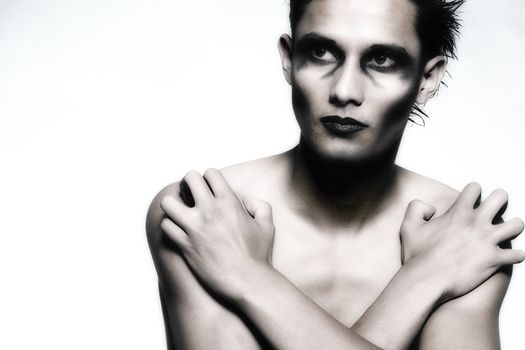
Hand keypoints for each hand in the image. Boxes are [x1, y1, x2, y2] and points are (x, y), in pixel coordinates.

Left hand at [159, 168, 274, 299]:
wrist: (249, 282)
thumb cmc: (259, 255)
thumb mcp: (267, 225)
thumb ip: (259, 206)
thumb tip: (245, 200)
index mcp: (229, 202)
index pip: (210, 173)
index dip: (208, 179)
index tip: (208, 189)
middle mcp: (210, 211)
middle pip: (188, 178)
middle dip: (188, 183)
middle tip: (189, 194)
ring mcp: (195, 228)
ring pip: (168, 202)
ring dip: (173, 204)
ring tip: (178, 211)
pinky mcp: (185, 245)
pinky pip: (166, 226)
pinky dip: (170, 226)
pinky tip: (178, 231)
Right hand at [400, 183, 524, 302]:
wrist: (426, 280)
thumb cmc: (417, 255)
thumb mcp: (408, 226)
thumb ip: (416, 208)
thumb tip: (431, 209)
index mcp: (458, 213)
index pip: (475, 188)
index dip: (474, 192)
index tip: (472, 200)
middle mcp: (476, 223)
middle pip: (501, 198)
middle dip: (500, 201)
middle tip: (494, 210)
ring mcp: (488, 241)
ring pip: (517, 225)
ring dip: (513, 227)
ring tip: (506, 232)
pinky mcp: (494, 260)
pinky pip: (517, 255)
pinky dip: (514, 256)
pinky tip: (507, 258)